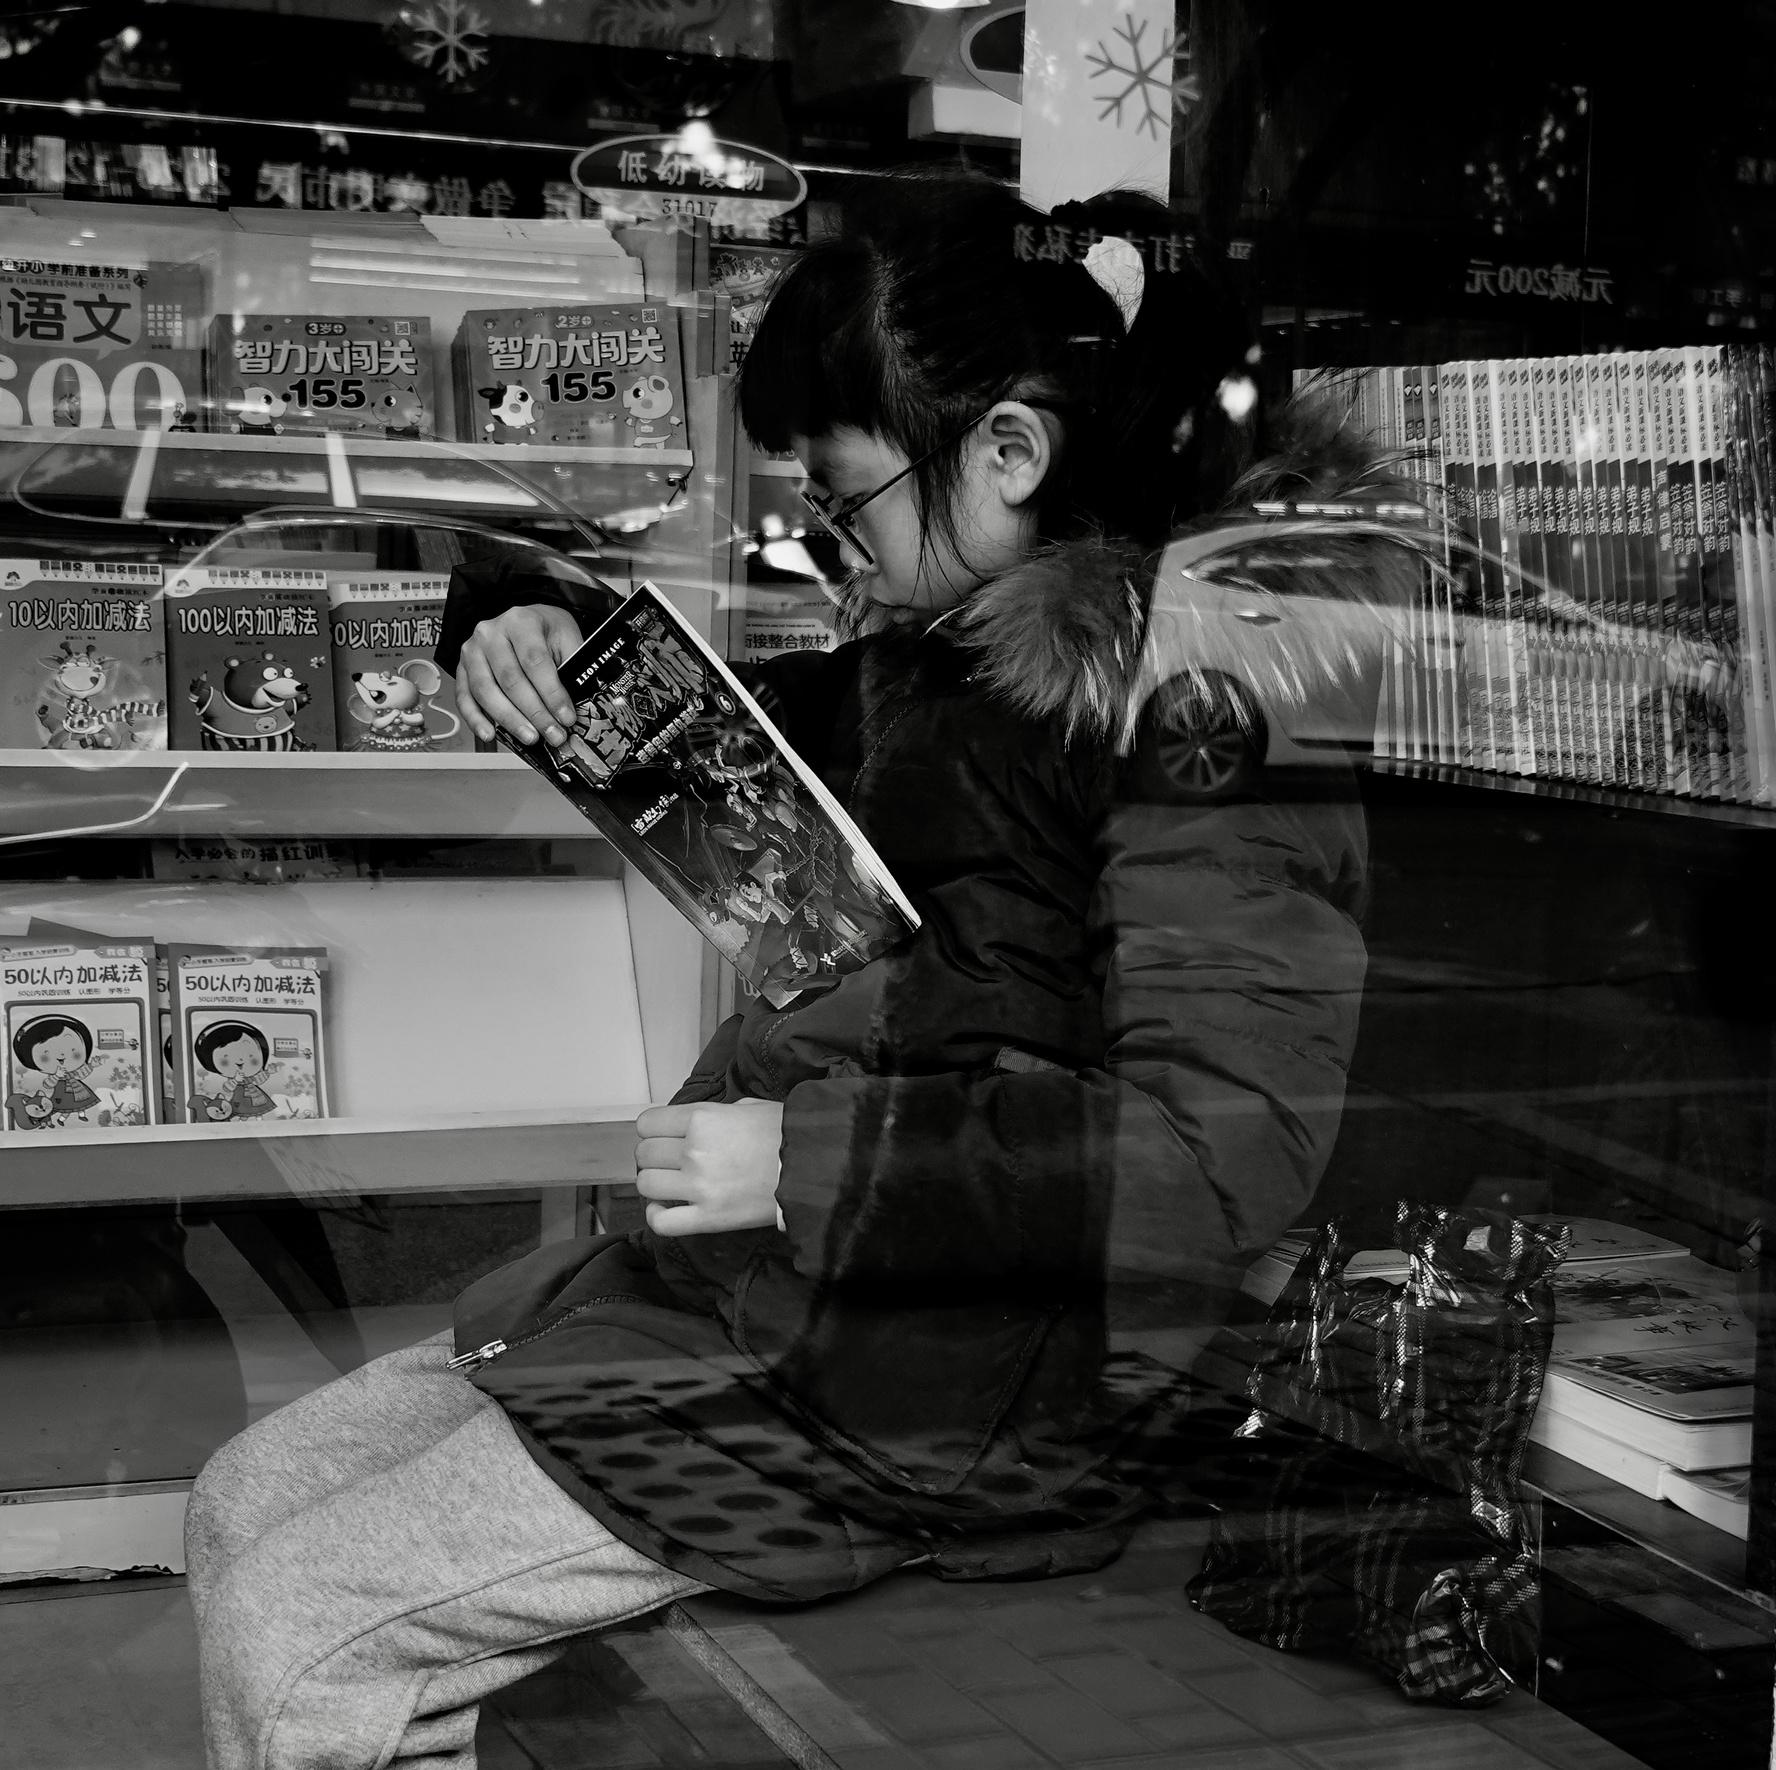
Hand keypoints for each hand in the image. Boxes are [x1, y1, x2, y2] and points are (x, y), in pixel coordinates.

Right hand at [455, 604, 582, 747]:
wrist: (525, 619)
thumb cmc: (545, 631)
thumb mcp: (567, 639)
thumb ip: (571, 668)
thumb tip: (576, 705)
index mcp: (521, 621)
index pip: (535, 661)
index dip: (552, 693)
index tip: (566, 716)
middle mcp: (491, 634)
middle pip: (511, 680)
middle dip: (535, 713)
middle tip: (553, 733)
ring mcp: (473, 651)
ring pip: (486, 691)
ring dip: (509, 720)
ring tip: (530, 737)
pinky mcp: (462, 669)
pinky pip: (464, 698)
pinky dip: (475, 719)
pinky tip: (490, 734)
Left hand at [635, 1099, 784, 1236]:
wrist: (814, 1167)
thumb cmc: (784, 1133)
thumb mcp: (748, 1107)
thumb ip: (714, 1115)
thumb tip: (696, 1125)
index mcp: (701, 1118)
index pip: (647, 1123)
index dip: (654, 1130)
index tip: (665, 1136)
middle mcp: (693, 1151)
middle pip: (644, 1153)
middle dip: (655, 1156)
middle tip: (672, 1161)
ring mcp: (698, 1187)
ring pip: (646, 1184)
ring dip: (655, 1183)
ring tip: (671, 1184)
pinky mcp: (708, 1218)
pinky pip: (661, 1222)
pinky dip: (656, 1215)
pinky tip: (665, 1208)